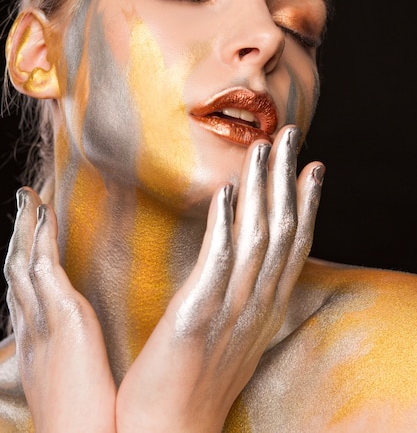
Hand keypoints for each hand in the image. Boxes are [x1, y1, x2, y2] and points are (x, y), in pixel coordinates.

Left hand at [4, 125, 323, 431]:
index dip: (306, 203)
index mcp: (265, 306)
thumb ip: (243, 291)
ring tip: (262, 149)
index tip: (312, 164)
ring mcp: (230, 312)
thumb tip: (247, 254)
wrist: (168, 431)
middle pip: (281, 231)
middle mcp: (257, 305)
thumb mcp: (232, 330)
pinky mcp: (195, 319)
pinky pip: (216, 266)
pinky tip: (226, 194)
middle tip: (290, 134)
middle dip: (287, 179)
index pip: (295, 244)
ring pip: (257, 240)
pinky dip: (225, 227)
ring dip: (261, 191)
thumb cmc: (194, 377)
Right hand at [4, 187, 116, 432]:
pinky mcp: (60, 318)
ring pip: (24, 262)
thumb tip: (85, 349)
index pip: (26, 292)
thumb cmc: (88, 423)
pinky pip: (43, 265)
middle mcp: (31, 329)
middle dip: (19, 236)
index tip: (33, 234)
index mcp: (37, 345)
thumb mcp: (77, 388)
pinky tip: (43, 211)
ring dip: (25, 227)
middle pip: (17, 271)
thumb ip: (78, 361)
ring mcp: (41, 322)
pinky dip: (41, 235)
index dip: (25, 260)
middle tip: (26, 203)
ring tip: (30, 196)